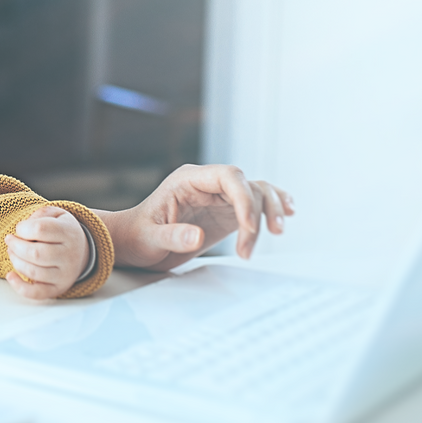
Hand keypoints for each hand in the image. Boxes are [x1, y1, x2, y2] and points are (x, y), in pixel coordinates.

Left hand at [4, 206, 89, 299]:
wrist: (82, 251)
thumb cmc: (62, 231)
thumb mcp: (56, 214)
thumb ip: (40, 214)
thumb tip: (24, 227)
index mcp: (69, 233)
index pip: (40, 229)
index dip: (23, 228)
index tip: (20, 228)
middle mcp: (69, 255)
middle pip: (35, 253)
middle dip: (15, 245)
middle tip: (10, 240)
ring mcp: (64, 275)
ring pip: (33, 271)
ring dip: (15, 261)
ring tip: (12, 252)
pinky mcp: (57, 289)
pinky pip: (36, 293)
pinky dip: (19, 286)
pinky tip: (10, 275)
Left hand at [101, 164, 292, 270]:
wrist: (134, 243)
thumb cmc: (137, 237)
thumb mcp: (149, 239)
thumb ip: (172, 236)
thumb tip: (197, 237)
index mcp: (188, 180)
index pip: (229, 176)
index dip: (245, 198)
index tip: (248, 227)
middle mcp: (207, 183)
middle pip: (248, 185)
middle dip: (260, 212)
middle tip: (251, 246)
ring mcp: (219, 196)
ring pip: (257, 192)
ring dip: (270, 211)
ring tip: (275, 234)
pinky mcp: (227, 212)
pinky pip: (256, 202)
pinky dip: (273, 207)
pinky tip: (287, 214)